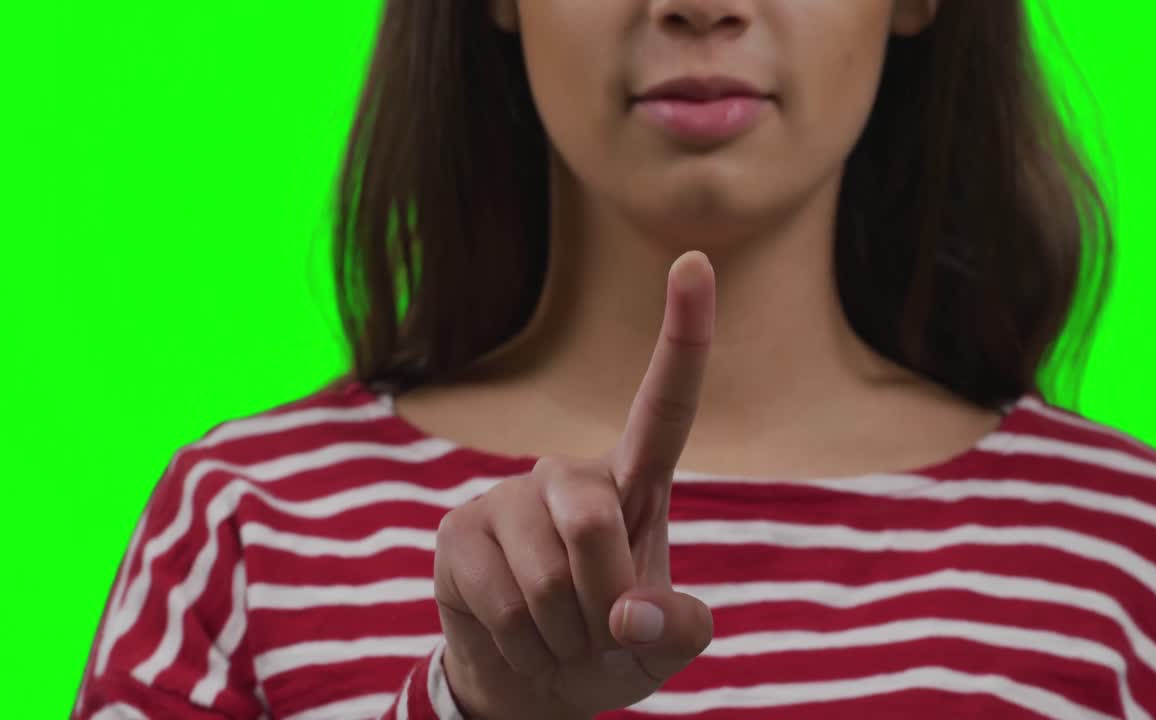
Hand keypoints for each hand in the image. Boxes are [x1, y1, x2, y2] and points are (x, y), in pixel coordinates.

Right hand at [432, 250, 716, 719]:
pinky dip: (524, 647)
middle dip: (604, 603)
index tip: (696, 260)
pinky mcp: (458, 530)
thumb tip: (627, 613)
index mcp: (633, 484)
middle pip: (594, 520)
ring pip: (548, 577)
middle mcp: (569, 476)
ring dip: (564, 637)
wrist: (533, 684)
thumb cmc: (611, 644)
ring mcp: (508, 498)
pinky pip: (502, 602)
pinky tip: (518, 639)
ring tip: (559, 637)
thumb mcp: (664, 644)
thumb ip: (676, 629)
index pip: (664, 405)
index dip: (684, 335)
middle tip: (598, 633)